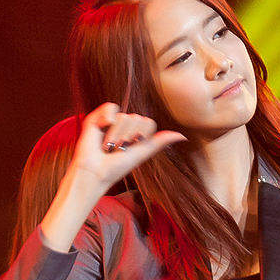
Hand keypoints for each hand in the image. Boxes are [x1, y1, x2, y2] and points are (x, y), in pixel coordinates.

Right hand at [70, 102, 186, 192]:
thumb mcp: (143, 153)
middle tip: (117, 149)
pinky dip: (106, 120)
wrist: (96, 172)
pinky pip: (111, 107)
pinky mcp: (97, 117)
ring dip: (116, 135)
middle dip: (128, 137)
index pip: (149, 123)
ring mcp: (111, 120)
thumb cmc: (117, 167)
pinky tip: (100, 129)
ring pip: (124, 116)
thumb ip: (160, 142)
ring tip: (107, 147)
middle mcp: (125, 125)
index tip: (131, 149)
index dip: (141, 136)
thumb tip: (183, 136)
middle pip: (137, 118)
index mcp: (136, 132)